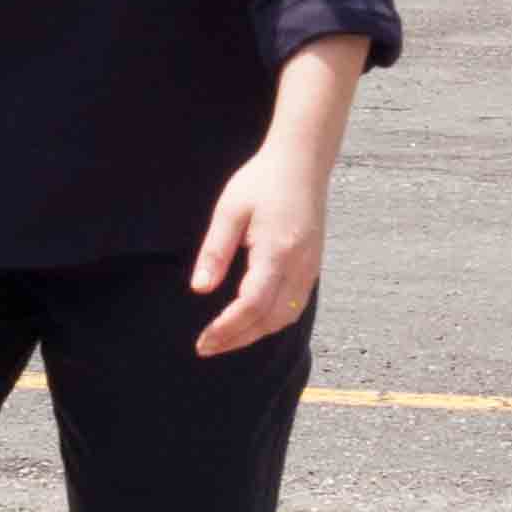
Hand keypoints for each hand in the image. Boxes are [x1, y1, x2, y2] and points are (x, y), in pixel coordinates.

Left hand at [187, 136, 333, 356]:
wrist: (302, 164)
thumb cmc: (262, 182)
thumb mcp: (230, 210)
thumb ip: (215, 250)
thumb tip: (200, 288)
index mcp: (277, 252)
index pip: (252, 305)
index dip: (227, 328)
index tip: (203, 341)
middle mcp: (299, 266)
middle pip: (270, 320)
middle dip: (238, 339)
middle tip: (206, 347)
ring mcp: (310, 269)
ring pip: (285, 317)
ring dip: (255, 334)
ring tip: (225, 340)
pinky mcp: (312, 267)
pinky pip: (295, 306)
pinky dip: (272, 322)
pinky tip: (252, 322)